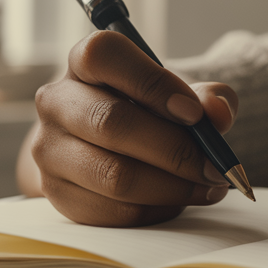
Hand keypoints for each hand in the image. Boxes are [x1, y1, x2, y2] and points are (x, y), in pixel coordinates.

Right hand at [32, 30, 236, 226]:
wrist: (104, 145)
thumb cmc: (148, 110)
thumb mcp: (179, 93)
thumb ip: (207, 97)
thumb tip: (218, 112)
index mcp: (85, 60)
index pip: (105, 56)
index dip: (153, 84)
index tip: (195, 114)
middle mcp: (57, 101)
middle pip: (112, 123)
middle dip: (174, 149)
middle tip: (214, 165)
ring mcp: (49, 150)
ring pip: (114, 175)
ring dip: (172, 187)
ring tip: (207, 185)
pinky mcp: (56, 193)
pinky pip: (113, 210)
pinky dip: (156, 209)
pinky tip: (180, 199)